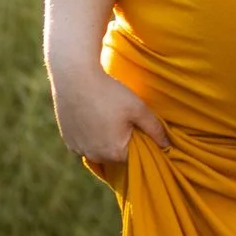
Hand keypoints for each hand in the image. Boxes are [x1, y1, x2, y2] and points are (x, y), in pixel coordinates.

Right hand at [51, 63, 169, 162]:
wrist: (75, 78)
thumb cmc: (110, 93)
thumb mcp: (138, 108)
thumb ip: (155, 129)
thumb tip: (167, 145)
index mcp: (114, 153)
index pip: (134, 156)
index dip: (140, 140)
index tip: (138, 124)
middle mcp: (94, 156)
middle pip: (115, 155)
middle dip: (122, 141)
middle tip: (123, 117)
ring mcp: (78, 150)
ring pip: (99, 149)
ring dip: (105, 139)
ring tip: (108, 115)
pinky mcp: (67, 140)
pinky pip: (85, 143)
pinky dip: (91, 135)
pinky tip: (95, 116)